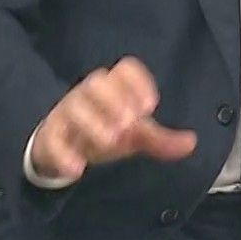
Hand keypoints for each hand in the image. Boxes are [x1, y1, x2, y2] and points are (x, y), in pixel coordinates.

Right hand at [29, 56, 197, 182]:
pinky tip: (77, 169)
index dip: (138, 82)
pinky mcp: (49, 136)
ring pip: (74, 107)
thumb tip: (191, 143)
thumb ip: (160, 140)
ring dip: (92, 122)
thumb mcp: (134, 135)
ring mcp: (66, 113)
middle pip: (97, 82)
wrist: (63, 149)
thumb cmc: (105, 131)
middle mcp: (88, 95)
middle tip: (129, 124)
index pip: (125, 70)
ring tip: (110, 140)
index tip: (149, 106)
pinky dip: (62, 154)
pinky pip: (51, 139)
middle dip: (114, 100)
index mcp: (113, 88)